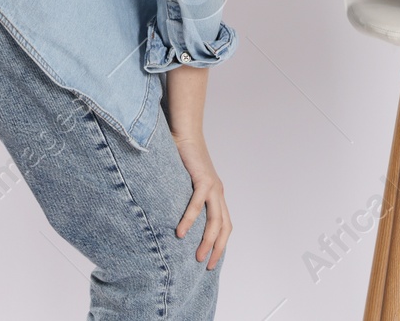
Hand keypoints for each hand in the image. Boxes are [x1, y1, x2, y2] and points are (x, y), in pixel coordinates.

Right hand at [170, 129, 231, 270]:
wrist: (185, 132)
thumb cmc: (182, 157)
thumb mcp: (186, 183)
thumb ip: (184, 199)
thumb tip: (174, 219)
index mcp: (216, 195)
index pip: (225, 225)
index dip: (221, 245)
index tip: (212, 262)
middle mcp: (218, 192)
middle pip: (224, 227)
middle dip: (218, 249)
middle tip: (207, 267)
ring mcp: (213, 186)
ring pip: (215, 220)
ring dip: (207, 240)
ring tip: (198, 257)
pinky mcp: (203, 178)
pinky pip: (198, 204)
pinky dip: (190, 220)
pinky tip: (180, 233)